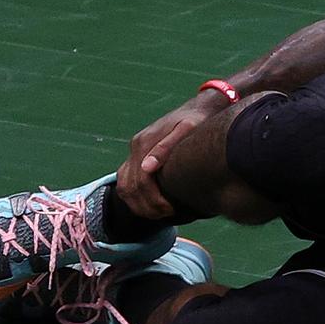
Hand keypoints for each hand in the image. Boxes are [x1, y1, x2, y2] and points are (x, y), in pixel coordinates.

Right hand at [116, 90, 227, 218]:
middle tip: (166, 215)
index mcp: (144, 142)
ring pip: (124, 184)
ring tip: (158, 214)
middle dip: (145, 205)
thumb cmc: (198, 121)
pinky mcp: (139, 152)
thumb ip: (166, 148)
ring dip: (137, 203)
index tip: (169, 210)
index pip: (140, 180)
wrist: (200, 108)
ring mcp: (135, 149)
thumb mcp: (187, 130)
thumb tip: (147, 168)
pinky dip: (134, 195)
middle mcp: (136, 145)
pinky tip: (151, 204)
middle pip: (129, 185)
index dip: (153, 199)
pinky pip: (127, 178)